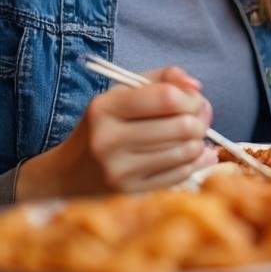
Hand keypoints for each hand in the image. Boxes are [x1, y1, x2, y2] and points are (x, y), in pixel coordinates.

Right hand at [16, 66, 216, 200]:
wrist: (69, 172)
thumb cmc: (108, 123)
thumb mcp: (127, 91)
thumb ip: (165, 78)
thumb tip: (196, 86)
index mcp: (105, 108)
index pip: (167, 98)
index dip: (191, 98)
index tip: (194, 99)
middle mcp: (107, 140)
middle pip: (182, 126)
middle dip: (201, 119)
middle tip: (199, 118)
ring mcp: (117, 170)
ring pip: (186, 151)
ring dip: (199, 141)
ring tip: (193, 135)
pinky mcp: (129, 192)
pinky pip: (180, 175)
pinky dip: (194, 162)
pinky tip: (191, 154)